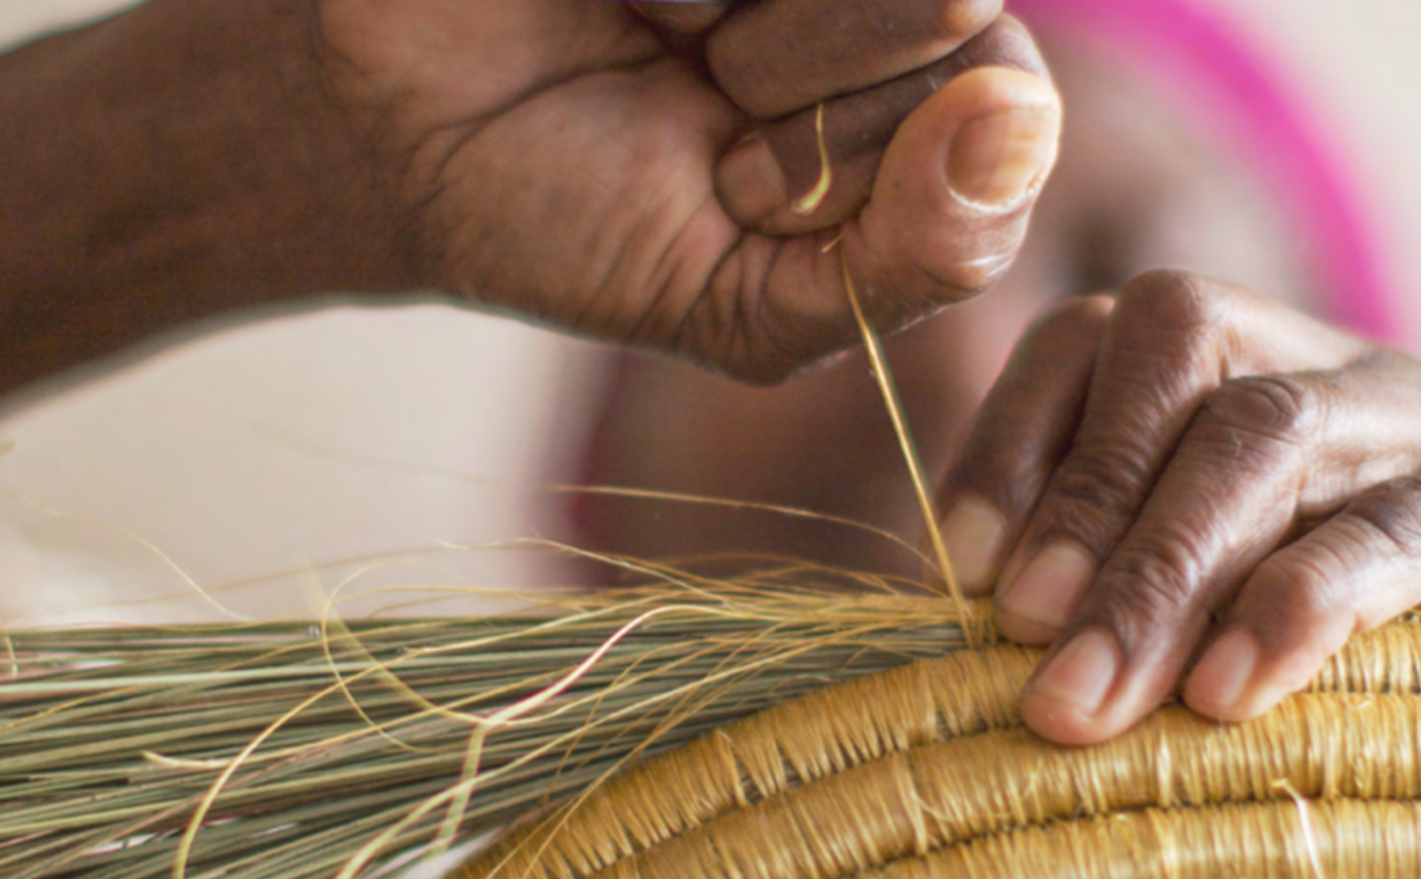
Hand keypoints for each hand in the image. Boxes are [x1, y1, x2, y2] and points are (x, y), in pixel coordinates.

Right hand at [298, 0, 1060, 379]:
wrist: (402, 148)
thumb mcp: (752, 306)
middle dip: (803, 99)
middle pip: (946, 5)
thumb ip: (914, 260)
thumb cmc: (583, 224)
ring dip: (736, 31)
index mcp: (912, 85)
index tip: (755, 193)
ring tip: (659, 52)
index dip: (879, 157)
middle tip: (700, 116)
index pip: (1001, 89)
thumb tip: (1017, 125)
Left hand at [936, 270, 1420, 742]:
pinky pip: (1412, 522)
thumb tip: (965, 645)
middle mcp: (1334, 360)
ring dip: (1164, 569)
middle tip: (1031, 673)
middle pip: (1178, 359)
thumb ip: (1106, 595)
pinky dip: (1305, 602)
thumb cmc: (1364, 646)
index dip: (1012, 443)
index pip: (1094, 337)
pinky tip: (1236, 691)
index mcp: (1242, 364)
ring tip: (1094, 701)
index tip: (959, 571)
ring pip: (1272, 427)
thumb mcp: (1223, 598)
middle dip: (1084, 520)